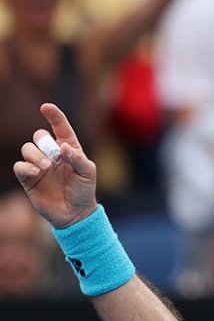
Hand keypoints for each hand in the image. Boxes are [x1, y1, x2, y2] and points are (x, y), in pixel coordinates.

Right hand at [12, 104, 97, 228]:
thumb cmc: (84, 190)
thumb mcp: (88, 173)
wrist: (75, 213)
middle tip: (55, 158)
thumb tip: (63, 147)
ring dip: (36, 155)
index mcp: (69, 149)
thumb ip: (78, 158)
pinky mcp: (28, 178)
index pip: (60, 128)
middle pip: (39, 136)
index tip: (46, 107)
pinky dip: (26, 167)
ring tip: (47, 167)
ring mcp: (39, 165)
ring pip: (27, 148)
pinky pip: (20, 166)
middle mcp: (52, 154)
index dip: (54, 116)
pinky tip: (36, 172)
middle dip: (44, 142)